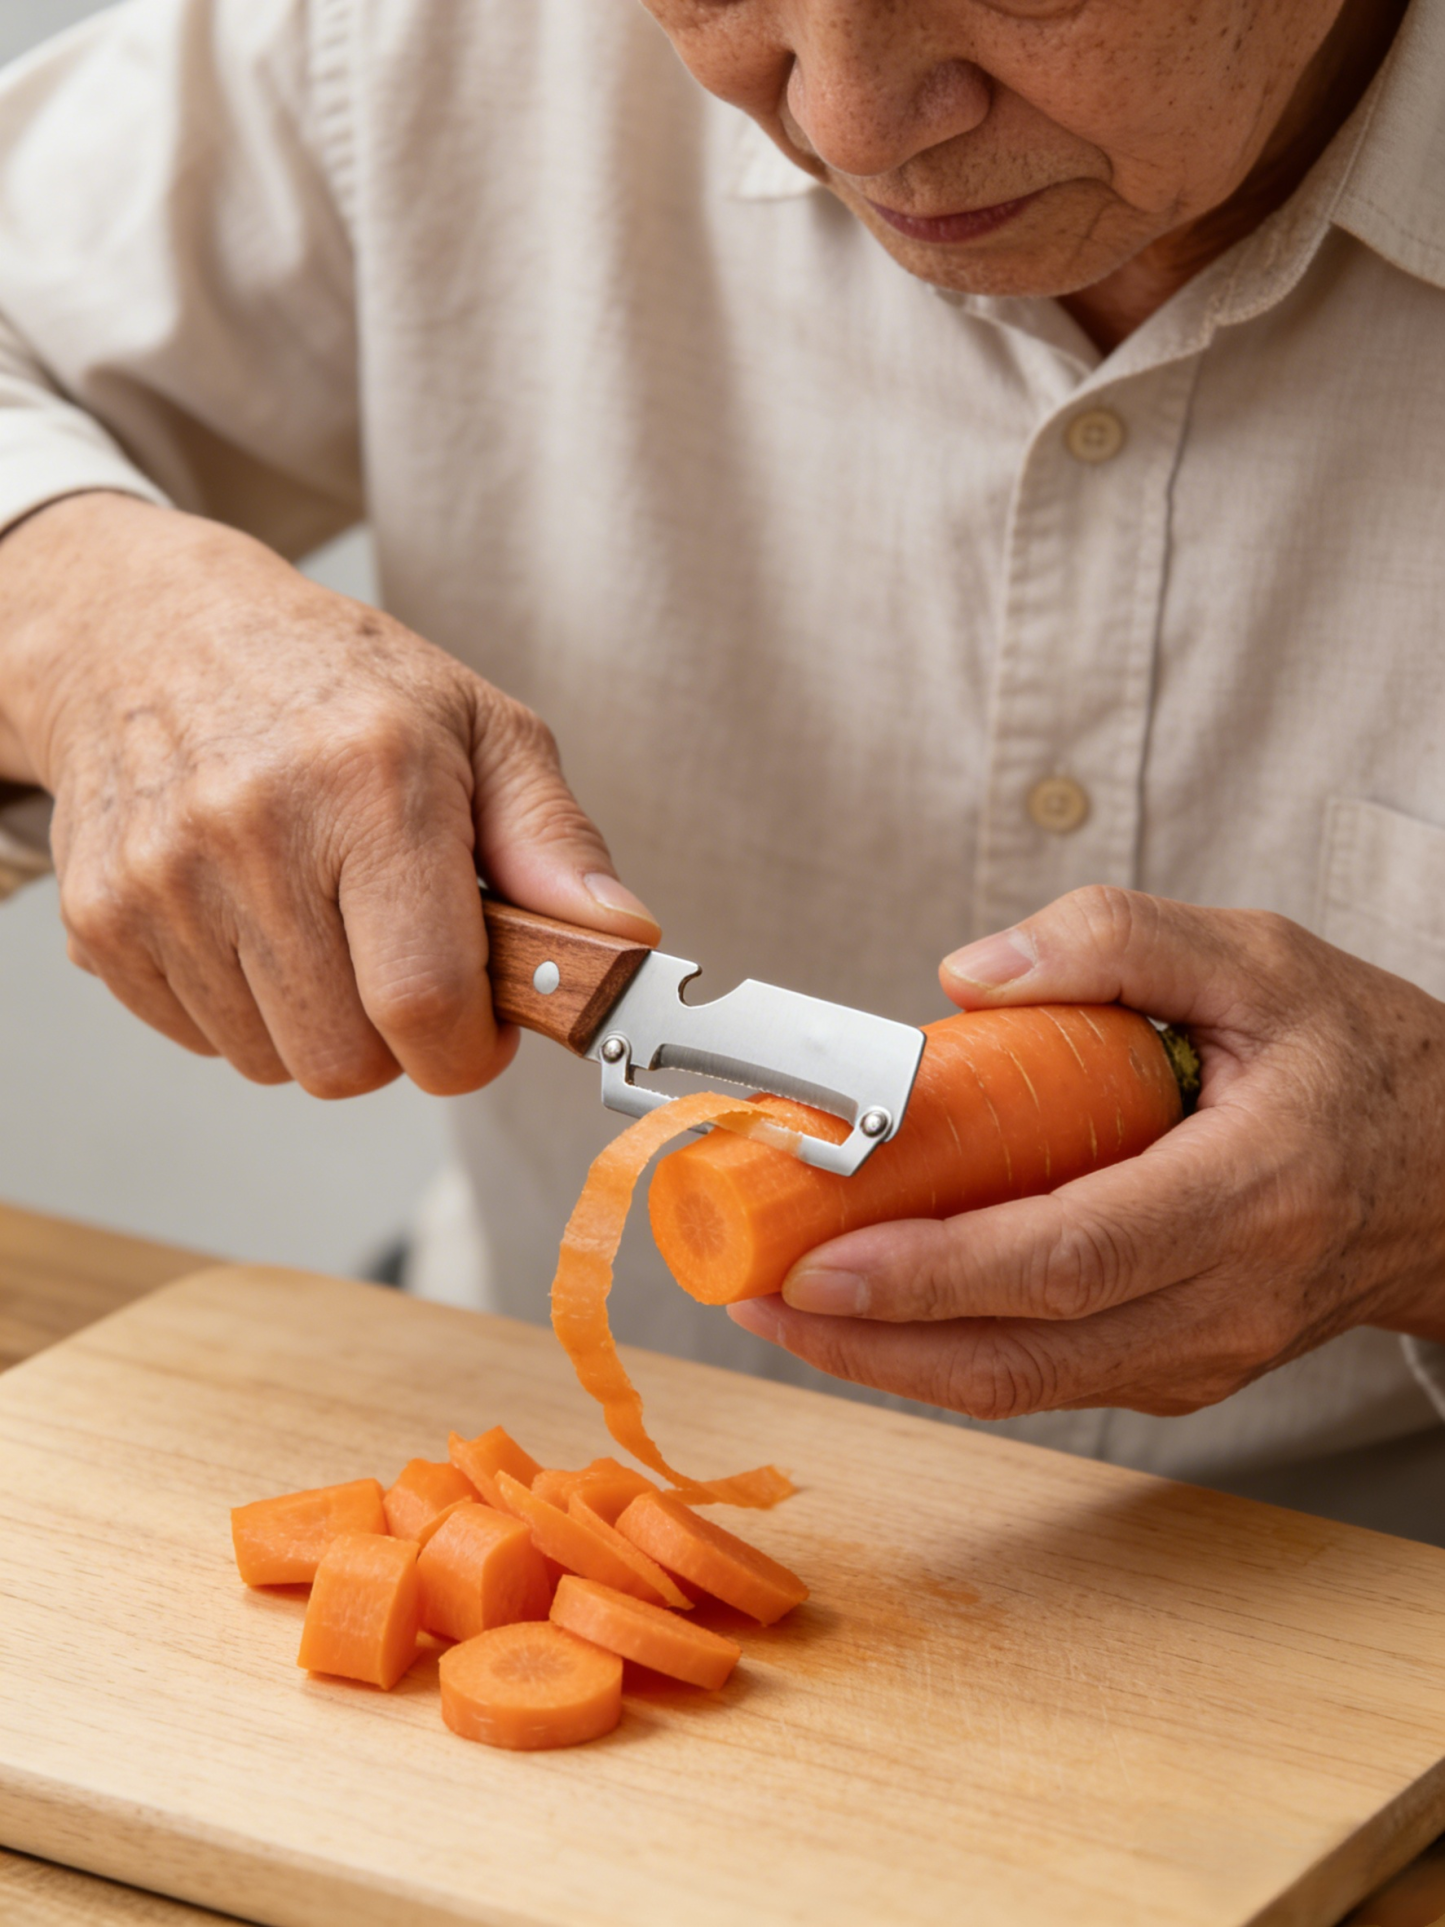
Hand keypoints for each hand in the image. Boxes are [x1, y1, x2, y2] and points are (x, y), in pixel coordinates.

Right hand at [0, 493, 656, 1095]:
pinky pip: (200, 1040)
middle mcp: (255, 831)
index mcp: (371, 782)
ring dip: (315, 1023)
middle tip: (400, 958)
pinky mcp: (101, 917)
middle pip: (344, 1062)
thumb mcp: (478, 727)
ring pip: (270, 1064)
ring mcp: (164, 880)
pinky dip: (241, 1007)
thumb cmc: (335, 681)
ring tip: (320, 921)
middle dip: (395, 1039)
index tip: (482, 1026)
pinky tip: (252, 920)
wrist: (151, 630)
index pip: (423, 1003)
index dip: (468, 1050)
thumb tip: (621, 942)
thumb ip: (555, 843)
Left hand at [729, 886, 1444, 1417]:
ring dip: (890, 1359)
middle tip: (756, 1289)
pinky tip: (872, 1310)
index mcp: (1251, 1192)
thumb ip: (1116, 939)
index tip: (820, 1258)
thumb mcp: (1257, 956)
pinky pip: (1045, 1378)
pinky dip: (947, 1353)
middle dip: (871, 1338)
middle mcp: (1227, 1298)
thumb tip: (966, 974)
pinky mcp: (1179, 1369)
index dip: (932, 1271)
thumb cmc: (1356, 1058)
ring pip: (1023, 1386)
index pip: (1066, 1256)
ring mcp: (1205, 1352)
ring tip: (782, 1302)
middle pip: (1022, 1351)